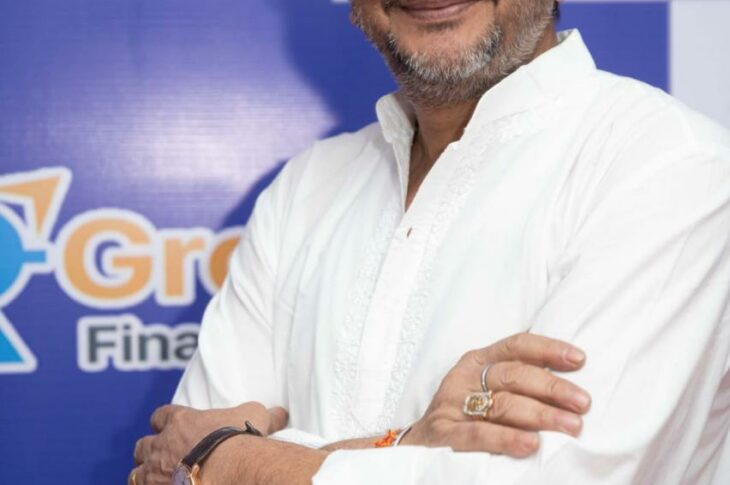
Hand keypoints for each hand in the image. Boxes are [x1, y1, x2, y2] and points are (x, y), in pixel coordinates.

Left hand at [130, 402, 287, 484]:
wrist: (231, 469)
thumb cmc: (241, 439)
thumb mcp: (256, 417)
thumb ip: (265, 415)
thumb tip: (281, 413)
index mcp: (181, 421)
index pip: (161, 416)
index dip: (165, 422)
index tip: (171, 428)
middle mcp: (162, 444)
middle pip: (142, 446)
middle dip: (150, 452)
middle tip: (164, 459)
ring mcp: (155, 471)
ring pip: (136, 473)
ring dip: (145, 476)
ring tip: (160, 482)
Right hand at [402, 332, 590, 456]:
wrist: (416, 448)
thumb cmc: (463, 418)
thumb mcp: (485, 391)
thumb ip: (517, 384)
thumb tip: (571, 387)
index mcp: (477, 362)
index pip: (515, 346)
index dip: (548, 349)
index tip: (579, 359)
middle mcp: (464, 378)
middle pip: (513, 375)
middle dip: (552, 388)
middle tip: (583, 403)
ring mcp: (451, 405)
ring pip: (501, 404)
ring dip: (540, 414)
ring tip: (570, 426)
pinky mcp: (442, 434)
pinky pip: (477, 434)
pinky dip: (506, 438)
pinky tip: (531, 444)